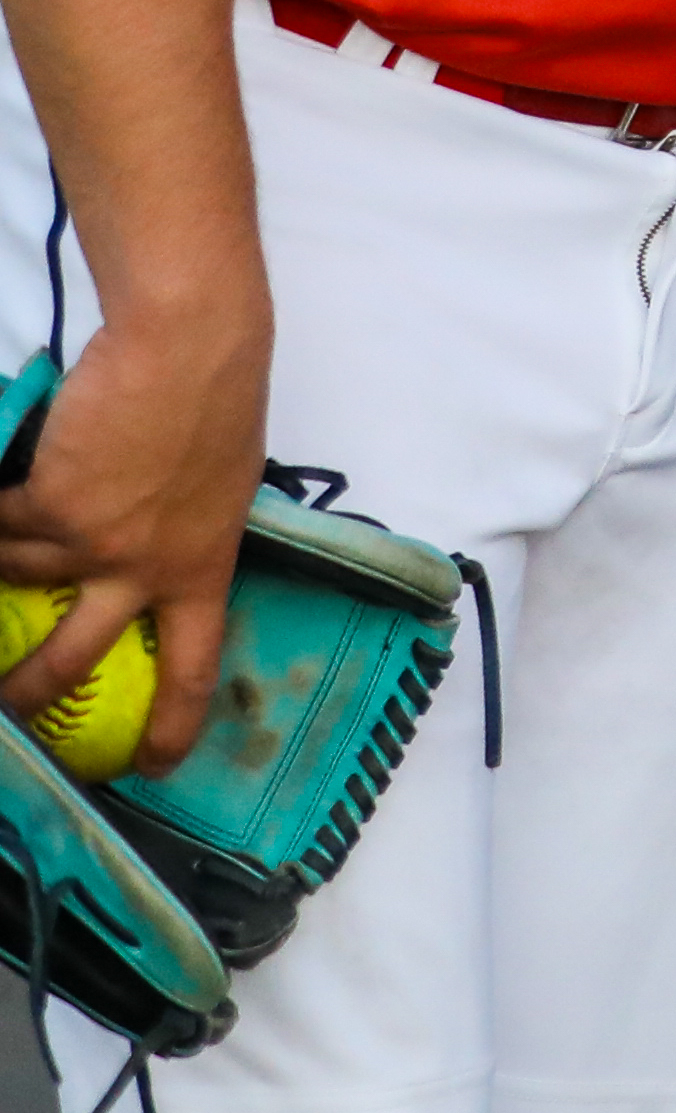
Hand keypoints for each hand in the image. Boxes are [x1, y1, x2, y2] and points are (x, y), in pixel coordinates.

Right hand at [0, 304, 262, 775]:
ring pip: (16, 576)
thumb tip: (143, 565)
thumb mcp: (218, 490)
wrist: (187, 347)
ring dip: (1, 558)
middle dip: (26, 692)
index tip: (155, 765)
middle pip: (72, 660)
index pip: (195, 666)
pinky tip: (4, 489)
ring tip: (9, 535)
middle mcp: (146, 570)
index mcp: (204, 569)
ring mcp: (93, 542)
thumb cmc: (212, 405)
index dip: (173, 724)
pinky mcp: (50, 506)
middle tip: (8, 709)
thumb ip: (179, 536)